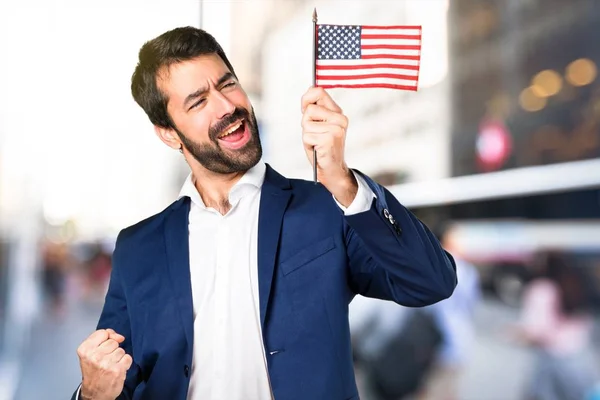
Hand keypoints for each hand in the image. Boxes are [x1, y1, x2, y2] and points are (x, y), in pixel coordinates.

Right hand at [77, 329, 132, 399]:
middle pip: (113, 341)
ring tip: (110, 365)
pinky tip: (117, 369)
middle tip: (105, 360)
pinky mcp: (117, 370)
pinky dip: (125, 363)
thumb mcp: (90, 353)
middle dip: (112, 349)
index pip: (103, 332)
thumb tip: (119, 336)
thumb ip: (102, 339)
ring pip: (121, 350)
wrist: (94, 393)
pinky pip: (128, 358)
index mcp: (85, 350)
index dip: (107, 337)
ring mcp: (106, 363)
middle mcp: (94, 356)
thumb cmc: (93, 371)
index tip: (104, 346)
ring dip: (118, 357)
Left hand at [301, 86, 357, 205]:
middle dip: (306, 123)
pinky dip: (308, 145)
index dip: (306, 99)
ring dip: (307, 135)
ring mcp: (336, 129)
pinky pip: (306, 136)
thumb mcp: (319, 125)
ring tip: (316, 143)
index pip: (318, 91)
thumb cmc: (322, 147)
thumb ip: (316, 108)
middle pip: (309, 109)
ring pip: (306, 123)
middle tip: (315, 134)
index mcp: (338, 113)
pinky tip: (317, 149)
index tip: (305, 109)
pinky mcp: (329, 139)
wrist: (333, 170)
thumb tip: (311, 88)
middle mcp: (340, 119)